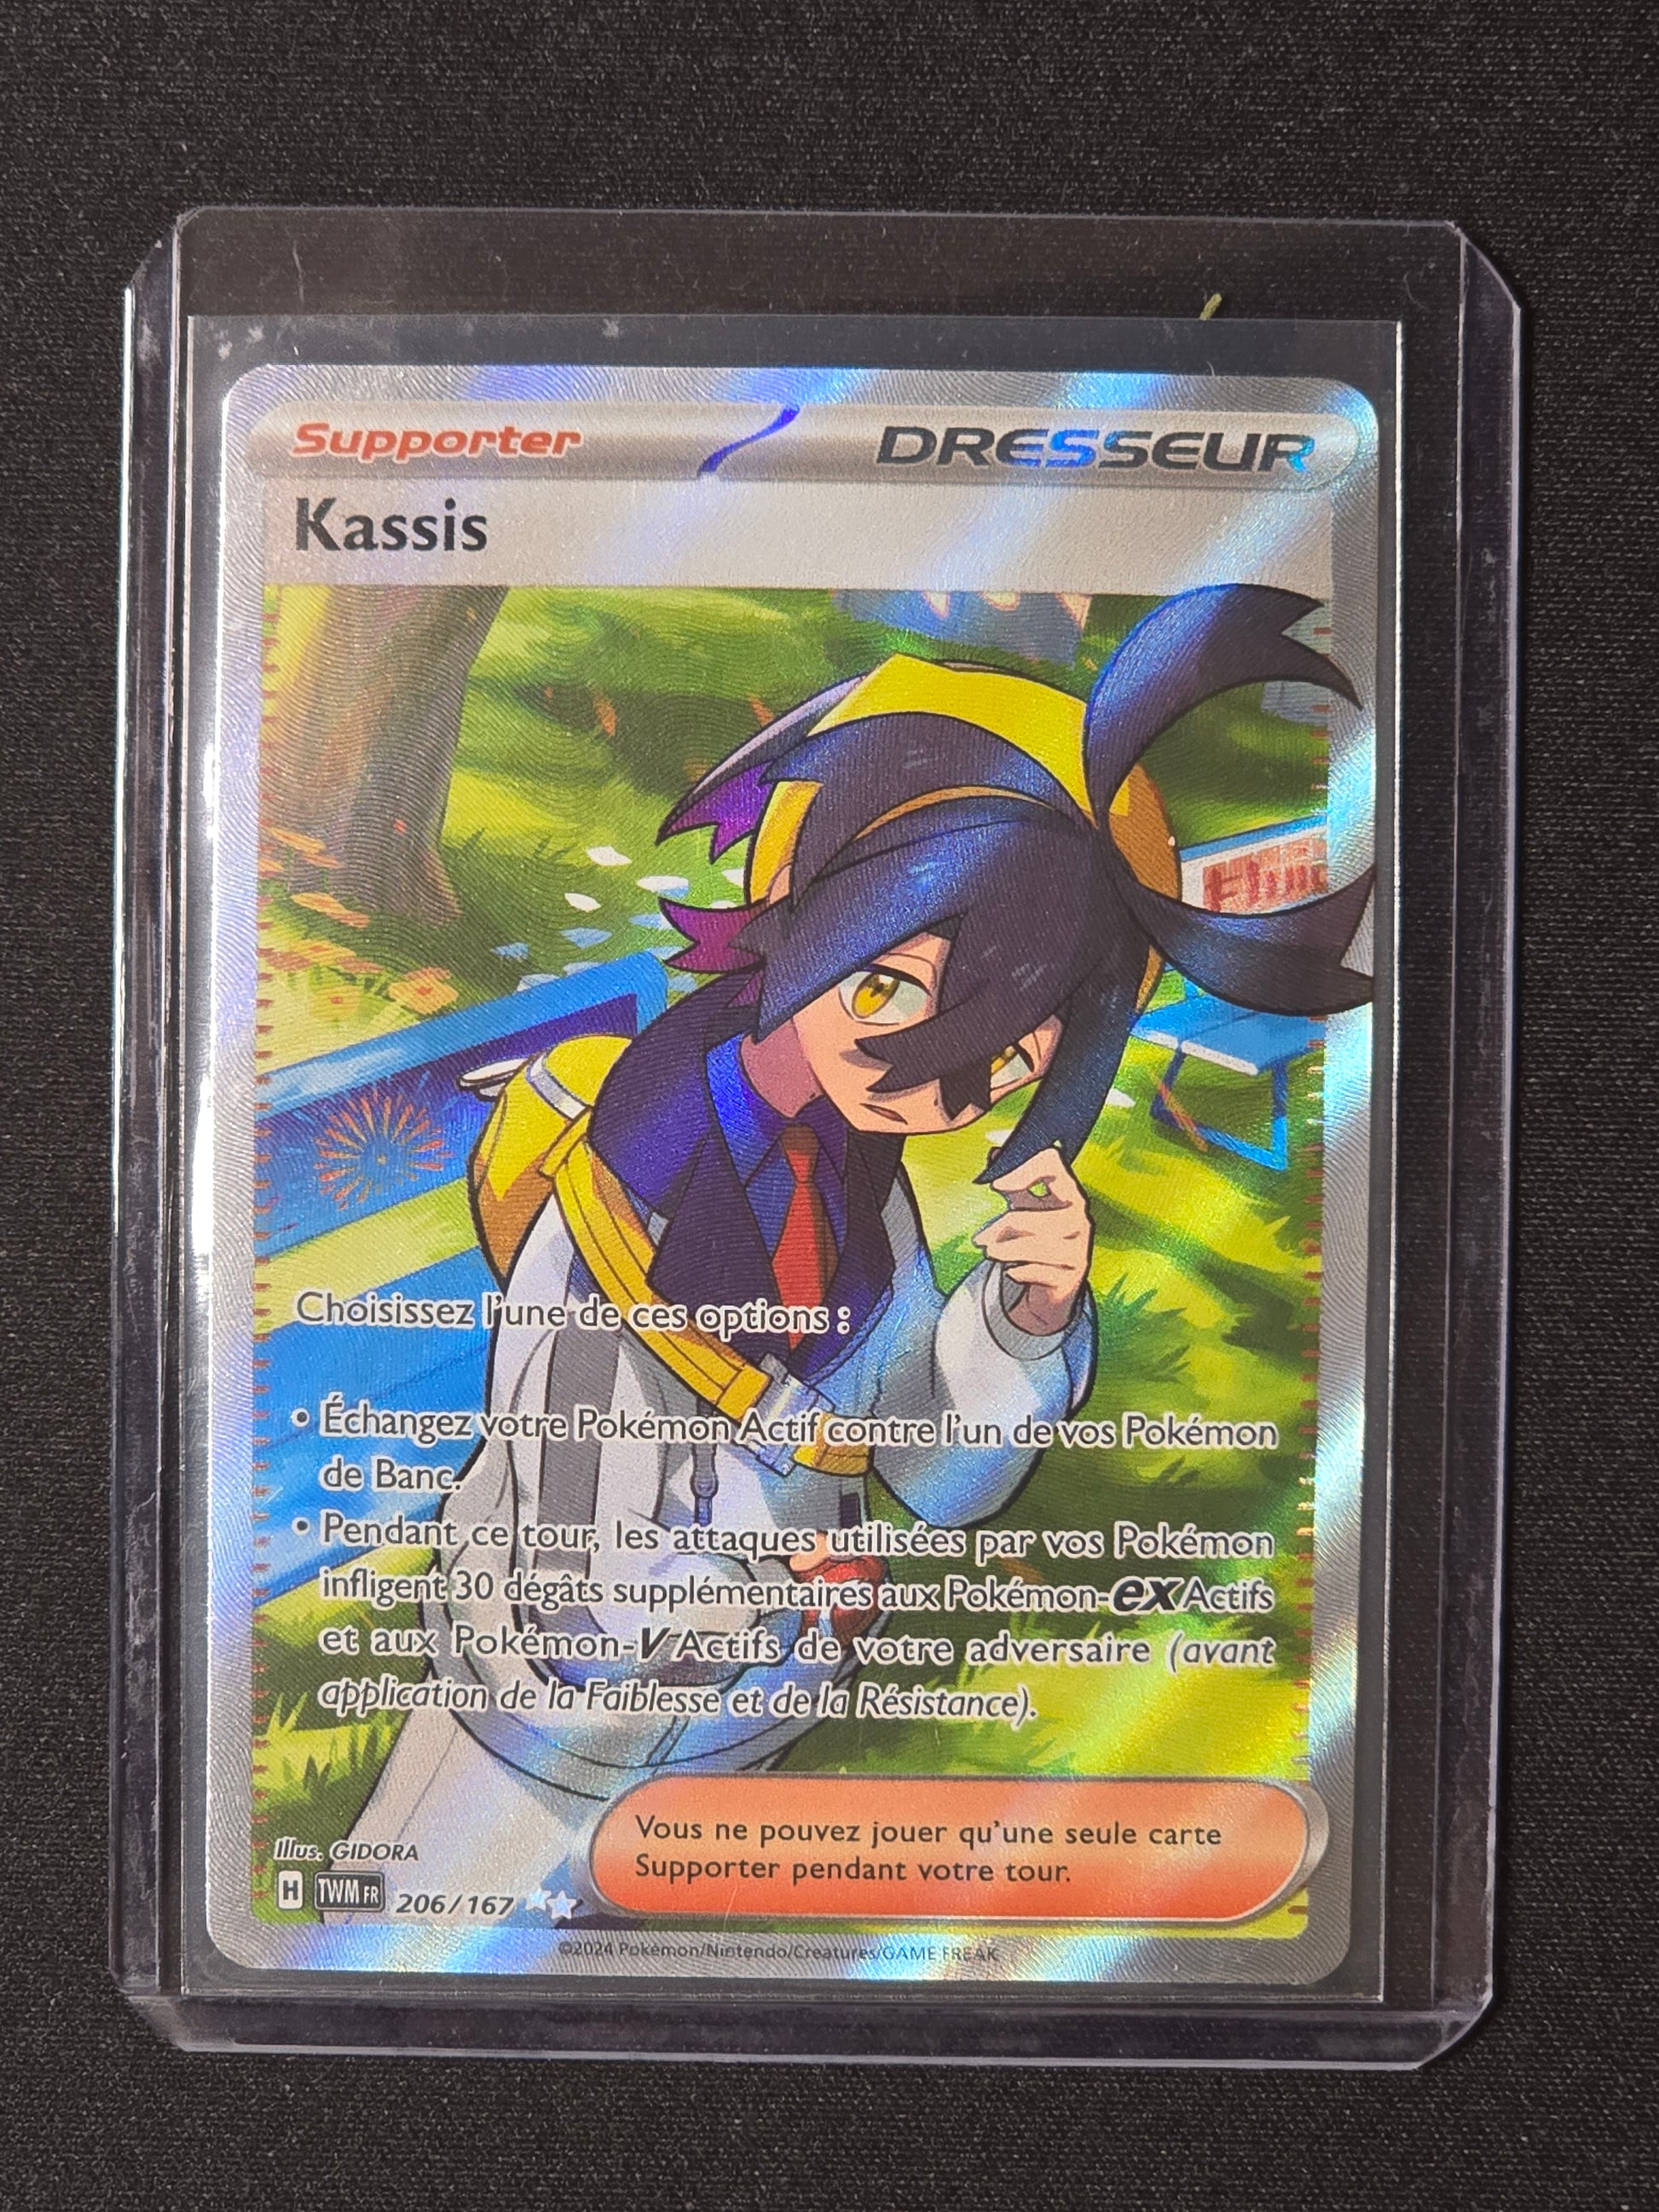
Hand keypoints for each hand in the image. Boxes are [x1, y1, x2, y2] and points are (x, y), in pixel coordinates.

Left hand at [971, 1146, 1092, 1336]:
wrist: (1058, 1281)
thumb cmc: (1040, 1234)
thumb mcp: (1026, 1205)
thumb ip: (1012, 1182)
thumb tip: (995, 1152)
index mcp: (1069, 1191)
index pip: (1052, 1163)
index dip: (1023, 1168)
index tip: (994, 1183)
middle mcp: (1080, 1218)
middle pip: (1039, 1216)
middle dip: (1005, 1227)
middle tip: (978, 1238)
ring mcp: (1078, 1249)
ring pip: (1036, 1247)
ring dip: (1006, 1251)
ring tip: (988, 1253)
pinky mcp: (1071, 1277)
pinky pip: (1039, 1273)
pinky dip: (1020, 1272)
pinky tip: (1012, 1272)